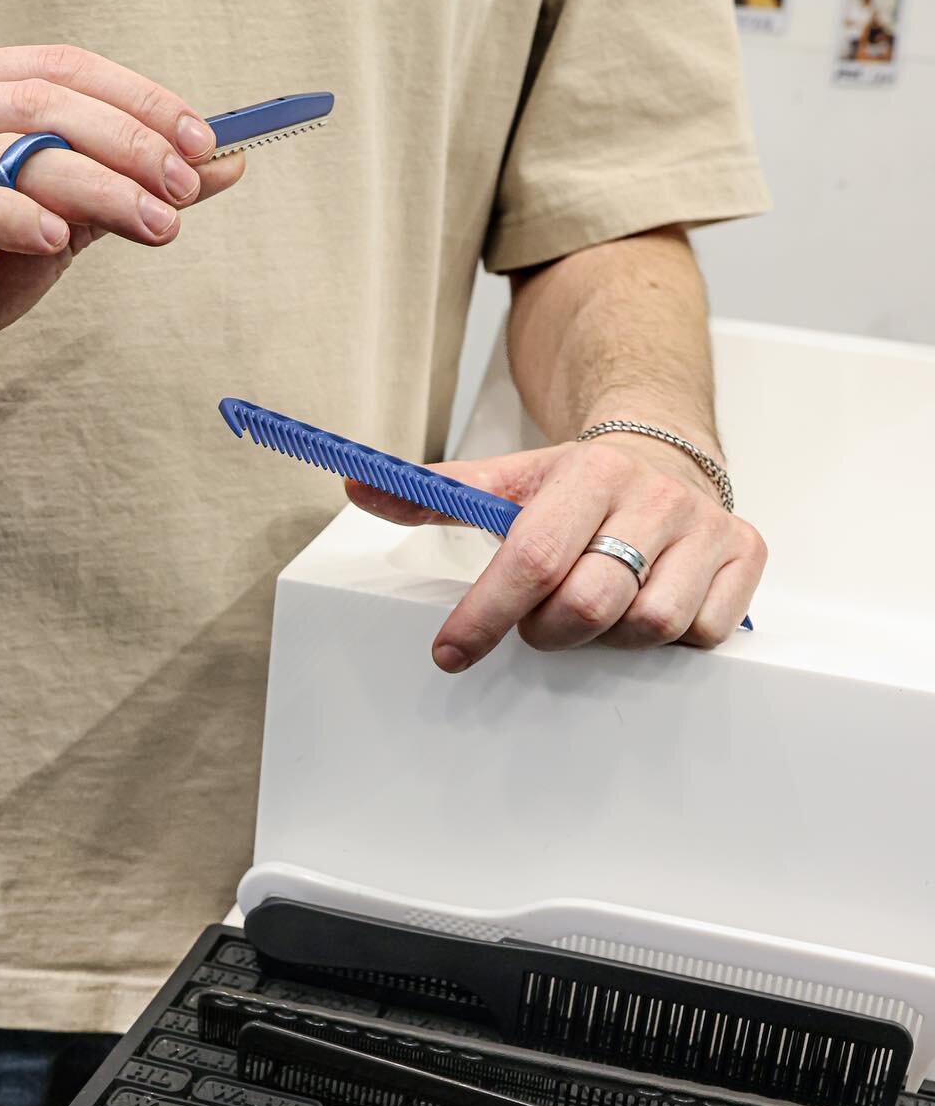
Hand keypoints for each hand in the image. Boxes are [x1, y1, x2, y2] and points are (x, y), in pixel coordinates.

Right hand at [0, 45, 244, 399]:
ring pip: (12, 151)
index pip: (61, 68)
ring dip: (97, 186)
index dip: (137, 98)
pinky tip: (60, 237)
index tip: (202, 140)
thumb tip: (225, 163)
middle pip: (42, 102)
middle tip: (184, 185)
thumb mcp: (63, 219)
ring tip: (156, 222)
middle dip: (128, 141)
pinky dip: (20, 217)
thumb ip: (130, 186)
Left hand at [347, 433, 766, 671]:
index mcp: (590, 473)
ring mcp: (708, 527)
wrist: (666, 452)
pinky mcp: (747, 553)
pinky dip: (670, 637)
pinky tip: (648, 605)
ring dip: (610, 637)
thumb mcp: (508, 481)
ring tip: (597, 606)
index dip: (486, 615)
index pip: (532, 559)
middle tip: (538, 620)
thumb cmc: (578, 484)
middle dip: (548, 630)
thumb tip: (357, 486)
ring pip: (650, 626)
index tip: (451, 654)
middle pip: (591, 605)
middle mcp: (656, 496)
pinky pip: (703, 633)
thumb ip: (434, 493)